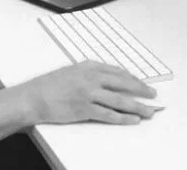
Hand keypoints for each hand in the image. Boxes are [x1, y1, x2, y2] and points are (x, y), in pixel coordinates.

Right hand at [18, 61, 158, 125]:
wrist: (33, 97)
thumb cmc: (48, 86)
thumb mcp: (70, 72)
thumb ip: (88, 73)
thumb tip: (107, 79)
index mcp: (88, 66)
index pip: (117, 72)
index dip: (132, 79)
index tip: (141, 84)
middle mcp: (91, 78)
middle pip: (123, 84)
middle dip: (141, 90)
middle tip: (153, 95)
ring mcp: (89, 94)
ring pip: (120, 101)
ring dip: (137, 107)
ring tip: (149, 111)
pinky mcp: (85, 109)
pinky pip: (109, 115)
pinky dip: (124, 118)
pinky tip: (133, 120)